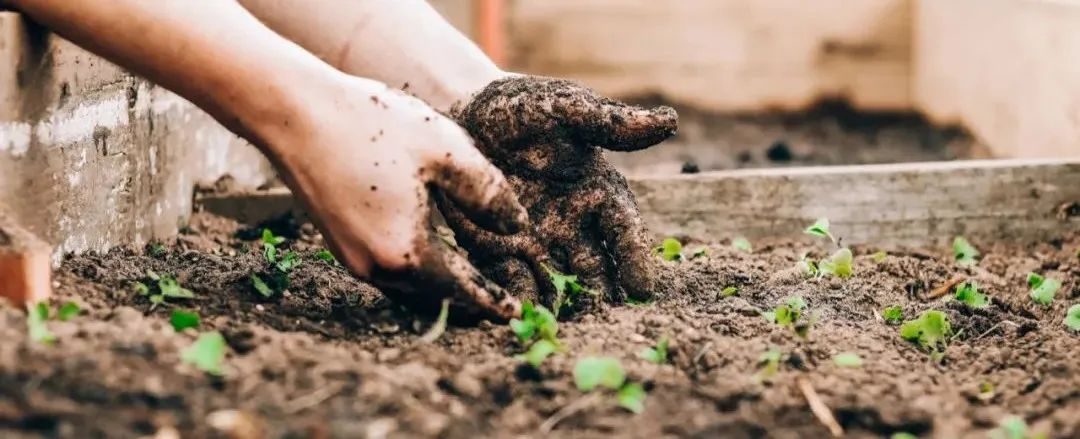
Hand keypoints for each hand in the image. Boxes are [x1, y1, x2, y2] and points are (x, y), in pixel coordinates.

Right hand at [266, 75, 526, 319]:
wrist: (294, 113)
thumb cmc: (372, 126)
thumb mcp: (445, 151)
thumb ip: (488, 193)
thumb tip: (517, 226)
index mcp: (407, 253)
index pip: (462, 290)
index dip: (492, 301)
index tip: (516, 312)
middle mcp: (376, 267)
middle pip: (434, 296)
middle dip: (467, 299)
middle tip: (499, 300)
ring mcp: (352, 258)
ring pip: (409, 286)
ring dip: (440, 286)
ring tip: (470, 279)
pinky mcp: (338, 242)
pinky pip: (388, 269)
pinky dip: (415, 269)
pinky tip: (430, 251)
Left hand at [445, 75, 676, 310]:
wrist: (463, 113)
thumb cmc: (522, 107)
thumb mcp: (565, 108)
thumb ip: (610, 122)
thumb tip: (669, 121)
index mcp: (598, 192)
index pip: (624, 231)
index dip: (635, 258)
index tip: (643, 288)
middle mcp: (574, 224)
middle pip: (596, 268)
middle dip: (603, 295)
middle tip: (609, 322)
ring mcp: (538, 241)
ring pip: (559, 282)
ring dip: (565, 304)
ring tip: (568, 327)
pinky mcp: (499, 250)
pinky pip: (514, 280)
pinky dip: (520, 298)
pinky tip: (523, 314)